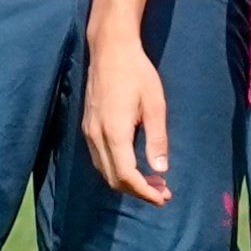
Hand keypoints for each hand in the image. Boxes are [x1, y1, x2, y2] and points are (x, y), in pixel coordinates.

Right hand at [79, 28, 173, 206]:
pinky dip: (116, 169)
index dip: (144, 191)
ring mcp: (88, 131)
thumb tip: (160, 170)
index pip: (126, 175)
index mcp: (114, 132)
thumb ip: (157, 139)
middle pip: (113, 178)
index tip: (163, 198)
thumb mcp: (155, 105)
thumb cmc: (137, 74)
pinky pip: (99, 158)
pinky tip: (135, 167)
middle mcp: (96, 135)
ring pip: (104, 170)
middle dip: (138, 191)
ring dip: (127, 182)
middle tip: (163, 193)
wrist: (110, 51)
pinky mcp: (87, 126)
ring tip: (154, 183)